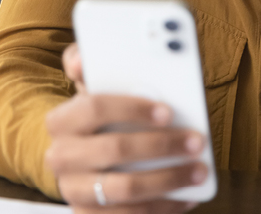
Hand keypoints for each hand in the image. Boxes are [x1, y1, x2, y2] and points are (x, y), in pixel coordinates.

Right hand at [45, 44, 206, 212]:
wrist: (85, 151)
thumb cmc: (105, 111)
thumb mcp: (99, 84)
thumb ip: (96, 64)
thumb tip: (82, 61)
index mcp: (62, 118)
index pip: (94, 107)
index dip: (132, 108)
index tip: (168, 111)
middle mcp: (61, 156)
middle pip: (114, 150)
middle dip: (161, 145)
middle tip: (197, 141)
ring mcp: (74, 189)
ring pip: (123, 191)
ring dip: (168, 180)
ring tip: (199, 170)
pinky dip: (161, 208)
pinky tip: (186, 197)